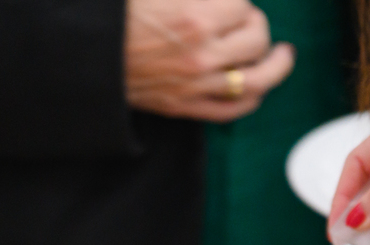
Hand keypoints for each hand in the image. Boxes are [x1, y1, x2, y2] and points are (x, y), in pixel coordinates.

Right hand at [125, 0, 294, 122]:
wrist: (87, 56)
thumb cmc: (119, 17)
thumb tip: (226, 1)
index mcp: (197, 16)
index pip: (244, 4)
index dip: (238, 2)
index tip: (229, 3)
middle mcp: (203, 53)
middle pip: (257, 38)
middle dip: (255, 25)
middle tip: (246, 20)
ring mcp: (197, 84)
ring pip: (258, 78)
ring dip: (275, 65)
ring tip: (282, 55)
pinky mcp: (186, 106)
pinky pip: (233, 109)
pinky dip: (252, 98)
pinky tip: (259, 87)